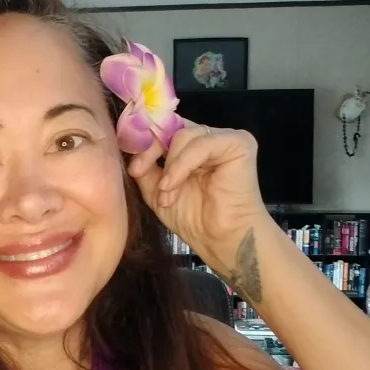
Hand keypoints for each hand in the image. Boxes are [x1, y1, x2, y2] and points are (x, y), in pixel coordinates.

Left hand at [128, 120, 271, 269]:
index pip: (164, 129)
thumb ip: (145, 166)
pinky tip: (171, 185)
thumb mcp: (156, 189)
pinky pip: (201, 144)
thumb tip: (130, 147)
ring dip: (169, 167)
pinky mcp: (239, 143)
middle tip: (138, 172)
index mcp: (190, 147)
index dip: (145, 141)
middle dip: (151, 150)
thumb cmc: (192, 218)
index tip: (131, 164)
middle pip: (172, 128)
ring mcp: (223, 138)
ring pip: (183, 135)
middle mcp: (208, 138)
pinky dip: (181, 165)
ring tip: (165, 193)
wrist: (219, 240)